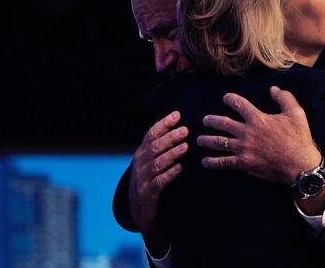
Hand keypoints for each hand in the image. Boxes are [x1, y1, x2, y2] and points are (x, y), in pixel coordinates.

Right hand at [129, 111, 188, 233]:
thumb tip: (171, 120)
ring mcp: (143, 178)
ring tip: (185, 147)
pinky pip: (159, 182)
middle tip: (185, 130)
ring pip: (157, 163)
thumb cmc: (149, 178)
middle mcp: (141, 163)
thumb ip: (159, 142)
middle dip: (170, 137)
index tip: (177, 115)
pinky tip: (179, 169)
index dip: (163, 124)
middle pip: (155, 147)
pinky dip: (169, 174)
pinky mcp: (148, 193)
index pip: (151, 134)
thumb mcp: (150, 159)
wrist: (139, 209)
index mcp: (142, 152)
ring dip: (172, 154)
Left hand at [197, 86, 321, 185]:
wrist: (299, 164)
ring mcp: (243, 149)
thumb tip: (273, 89)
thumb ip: (284, 98)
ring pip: (219, 142)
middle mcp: (247, 132)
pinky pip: (223, 162)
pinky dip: (212, 162)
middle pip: (223, 123)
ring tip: (200, 139)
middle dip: (211, 120)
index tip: (225, 98)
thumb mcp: (296, 113)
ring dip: (207, 140)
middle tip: (205, 120)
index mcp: (258, 118)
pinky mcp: (244, 164)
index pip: (239, 104)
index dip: (230, 99)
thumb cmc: (298, 138)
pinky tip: (205, 162)